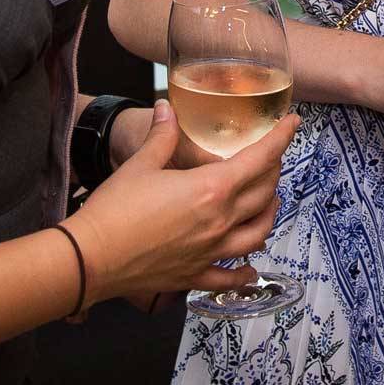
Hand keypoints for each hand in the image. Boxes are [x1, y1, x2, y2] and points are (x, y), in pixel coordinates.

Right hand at [67, 101, 296, 302]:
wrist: (91, 257)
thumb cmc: (114, 210)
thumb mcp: (140, 164)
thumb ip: (161, 135)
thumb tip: (167, 108)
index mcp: (211, 189)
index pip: (260, 160)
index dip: (280, 140)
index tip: (292, 125)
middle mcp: (219, 222)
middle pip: (264, 194)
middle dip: (274, 172)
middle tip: (272, 158)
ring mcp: (210, 252)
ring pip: (258, 233)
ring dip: (269, 214)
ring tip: (268, 202)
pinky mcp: (195, 274)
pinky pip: (230, 275)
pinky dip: (245, 271)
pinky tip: (250, 268)